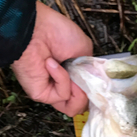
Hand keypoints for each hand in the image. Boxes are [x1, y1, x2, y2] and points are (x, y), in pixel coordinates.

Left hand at [12, 1, 92, 115]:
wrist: (37, 29)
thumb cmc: (57, 33)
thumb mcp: (85, 49)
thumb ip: (91, 71)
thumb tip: (94, 85)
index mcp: (73, 75)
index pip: (86, 95)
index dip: (94, 93)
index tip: (99, 85)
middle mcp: (62, 86)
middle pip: (81, 106)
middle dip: (87, 93)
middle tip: (83, 77)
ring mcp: (52, 92)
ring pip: (73, 108)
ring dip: (77, 91)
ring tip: (72, 74)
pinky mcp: (42, 95)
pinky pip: (62, 95)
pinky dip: (62, 79)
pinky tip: (52, 64)